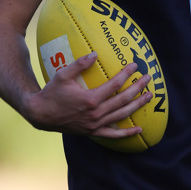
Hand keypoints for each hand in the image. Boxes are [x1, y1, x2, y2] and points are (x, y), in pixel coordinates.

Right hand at [24, 52, 151, 141]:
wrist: (41, 115)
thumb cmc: (51, 93)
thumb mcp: (62, 75)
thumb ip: (79, 64)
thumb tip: (95, 54)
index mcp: (90, 99)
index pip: (114, 85)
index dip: (126, 75)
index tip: (135, 66)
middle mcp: (96, 114)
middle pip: (123, 100)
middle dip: (138, 88)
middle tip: (148, 79)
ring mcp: (95, 125)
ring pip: (122, 115)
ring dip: (137, 105)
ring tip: (149, 96)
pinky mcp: (93, 132)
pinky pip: (113, 135)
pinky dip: (127, 133)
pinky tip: (139, 130)